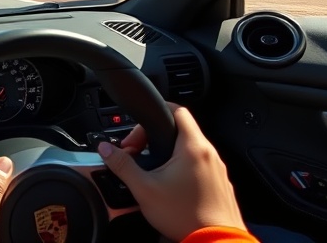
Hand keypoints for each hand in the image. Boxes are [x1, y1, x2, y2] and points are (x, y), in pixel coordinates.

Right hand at [97, 103, 246, 241]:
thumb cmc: (185, 216)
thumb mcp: (144, 189)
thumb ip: (122, 165)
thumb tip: (106, 149)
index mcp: (193, 148)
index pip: (177, 110)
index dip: (157, 111)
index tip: (140, 125)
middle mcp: (210, 155)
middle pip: (181, 131)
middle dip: (155, 138)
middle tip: (137, 153)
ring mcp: (218, 171)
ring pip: (190, 150)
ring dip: (169, 154)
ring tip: (152, 171)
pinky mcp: (220, 185)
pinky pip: (200, 167)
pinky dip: (183, 169)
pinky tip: (170, 187)